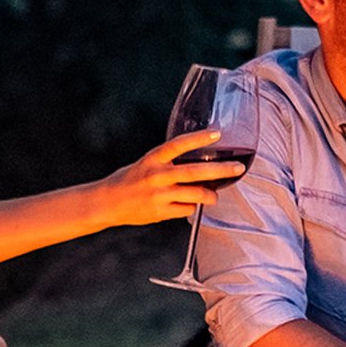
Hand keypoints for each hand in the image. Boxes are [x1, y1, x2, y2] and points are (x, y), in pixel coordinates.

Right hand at [95, 130, 247, 224]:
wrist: (108, 203)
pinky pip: (186, 210)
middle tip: (238, 169)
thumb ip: (168, 163)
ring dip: (210, 196)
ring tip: (214, 197)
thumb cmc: (130, 180)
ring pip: (195, 195)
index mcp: (153, 158)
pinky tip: (189, 205)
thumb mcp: (146, 164)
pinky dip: (191, 207)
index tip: (217, 134)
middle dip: (220, 171)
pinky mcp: (160, 212)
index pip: (179, 145)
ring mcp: (159, 195)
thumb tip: (197, 163)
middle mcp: (157, 175)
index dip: (199, 138)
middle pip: (195, 172)